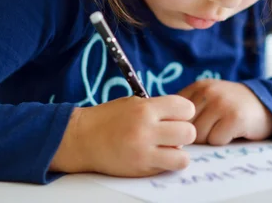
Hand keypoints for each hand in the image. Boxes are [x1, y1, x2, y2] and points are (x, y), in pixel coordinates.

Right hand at [50, 95, 196, 176]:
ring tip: (167, 147)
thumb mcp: (133, 103)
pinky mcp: (140, 168)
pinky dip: (168, 163)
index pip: (185, 108)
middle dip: (184, 132)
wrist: (82, 139)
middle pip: (189, 132)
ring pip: (183, 156)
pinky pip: (169, 167)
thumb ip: (158, 108)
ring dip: (179, 152)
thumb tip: (183, 116)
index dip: (184, 112)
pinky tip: (157, 156)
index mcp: (146, 108)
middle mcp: (147, 129)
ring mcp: (144, 151)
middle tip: (173, 133)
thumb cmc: (109, 118)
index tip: (177, 116)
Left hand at [177, 79, 271, 145]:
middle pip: (184, 126)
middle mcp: (208, 91)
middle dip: (194, 135)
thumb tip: (162, 128)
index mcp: (198, 86)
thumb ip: (188, 108)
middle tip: (210, 131)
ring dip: (209, 139)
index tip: (189, 130)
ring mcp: (222, 103)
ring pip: (199, 135)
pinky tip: (233, 132)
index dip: (179, 127)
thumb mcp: (209, 98)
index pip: (173, 113)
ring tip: (221, 130)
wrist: (267, 104)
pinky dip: (223, 141)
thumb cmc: (233, 107)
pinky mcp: (235, 117)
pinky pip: (216, 140)